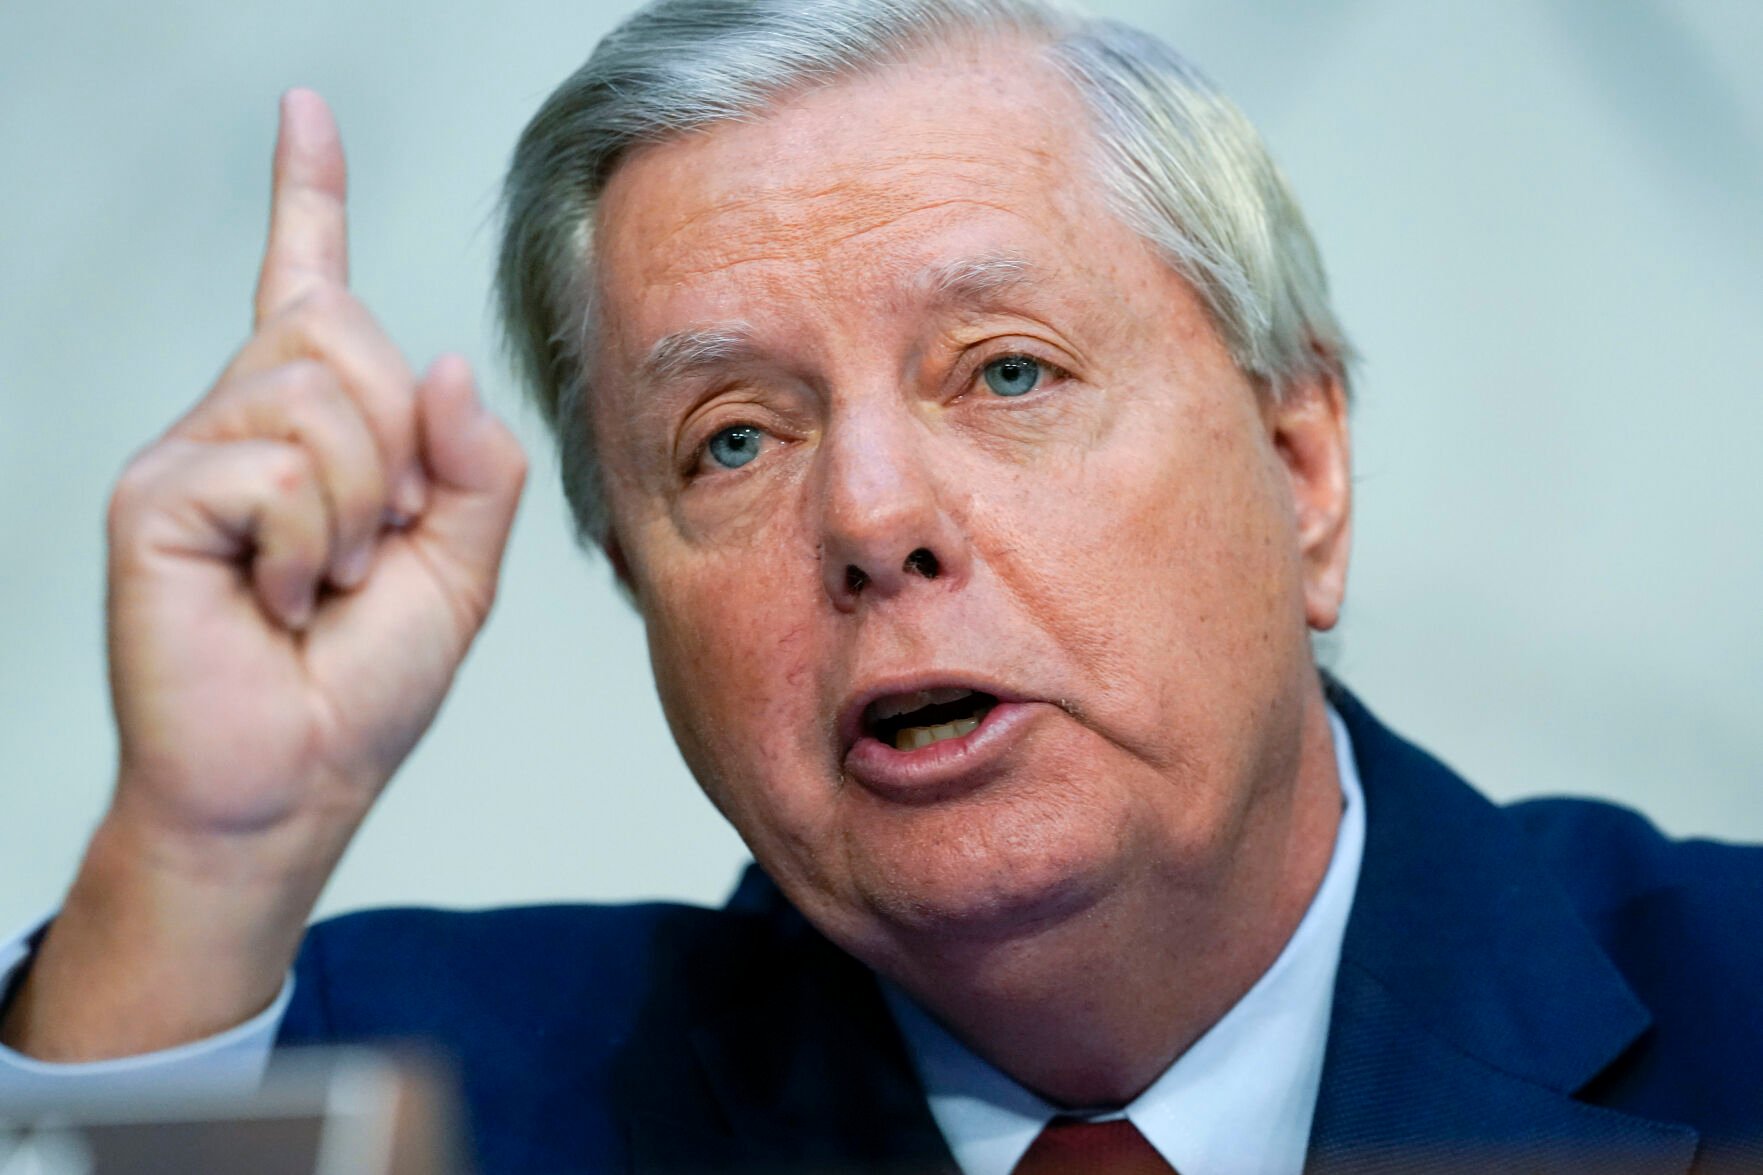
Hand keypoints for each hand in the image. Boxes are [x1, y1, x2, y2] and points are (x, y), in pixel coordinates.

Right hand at [0, 90, 526, 1058]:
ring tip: (323, 582)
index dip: (309, 197)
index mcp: (315, 430)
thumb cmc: (362, 686)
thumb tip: (442, 363)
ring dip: (360, 507)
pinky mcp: (155, 496)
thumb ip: (474, 467)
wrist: (293, 784)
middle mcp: (243, 421)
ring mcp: (192, 453)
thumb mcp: (459, 571)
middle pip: (344, 332)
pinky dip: (312, 547)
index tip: (305, 111)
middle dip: (398, 447)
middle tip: (374, 546)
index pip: (307, 286)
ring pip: (318, 396)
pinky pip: (277, 469)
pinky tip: (279, 601)